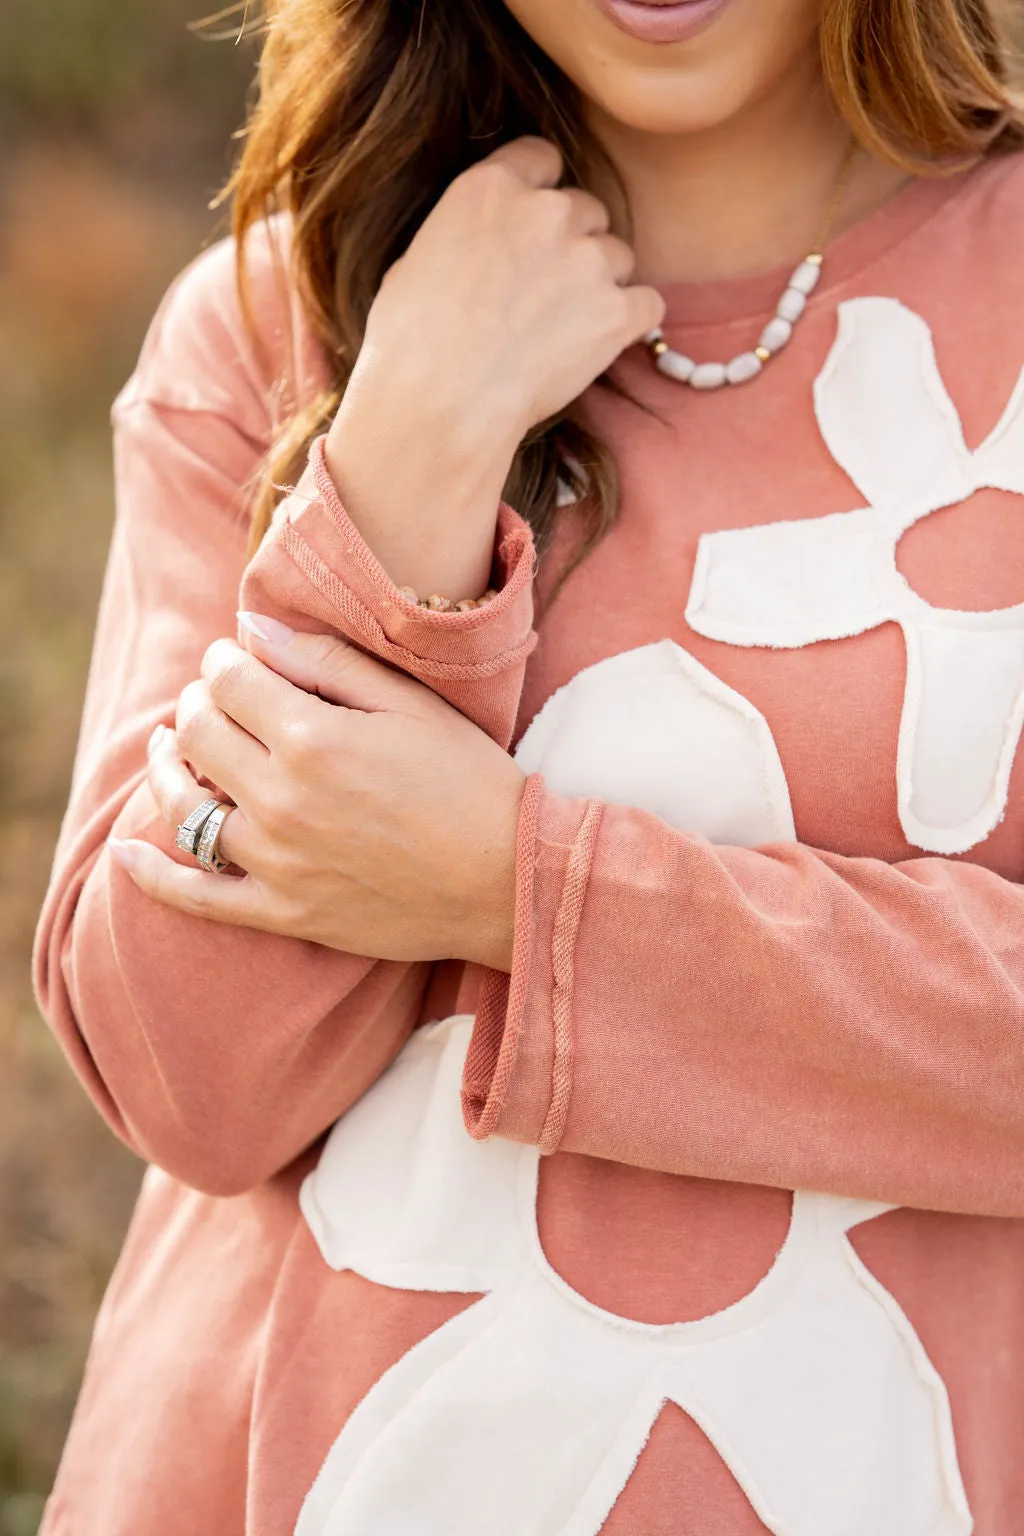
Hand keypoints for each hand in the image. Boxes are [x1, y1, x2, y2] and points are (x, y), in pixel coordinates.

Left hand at [108, 619, 524, 970]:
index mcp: (313, 737)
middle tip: (216, 698)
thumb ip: (326, 661)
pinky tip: (124, 853)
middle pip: (198, 734)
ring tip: (167, 748)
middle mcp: (281, 799)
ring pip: (183, 806)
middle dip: (197, 703)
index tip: (238, 659)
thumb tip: (250, 633)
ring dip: (165, 768)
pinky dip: (152, 876)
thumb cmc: (470, 781)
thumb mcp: (411, 703)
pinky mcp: (283, 912)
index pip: (230, 680)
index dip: (226, 660)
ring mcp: (276, 861)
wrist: (509, 880)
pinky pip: (196, 897)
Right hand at [324, 135, 664, 598]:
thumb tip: (478, 249)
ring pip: (617, 255)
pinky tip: (597, 346)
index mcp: (490, 188)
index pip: (542, 159)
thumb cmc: (409, 344)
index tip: (533, 230)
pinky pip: (646, 304)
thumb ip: (463, 234)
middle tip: (545, 294)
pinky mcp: (616, 311)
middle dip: (571, 245)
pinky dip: (628, 323)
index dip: (541, 195)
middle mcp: (547, 211)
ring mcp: (587, 259)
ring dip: (600, 284)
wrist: (441, 402)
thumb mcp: (415, 261)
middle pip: (585, 209)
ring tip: (563, 329)